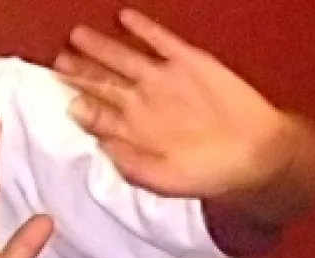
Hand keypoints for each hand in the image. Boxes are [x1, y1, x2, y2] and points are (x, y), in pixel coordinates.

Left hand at [54, 9, 296, 198]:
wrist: (256, 153)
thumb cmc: (210, 174)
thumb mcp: (164, 181)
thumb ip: (130, 164)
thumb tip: (100, 143)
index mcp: (134, 133)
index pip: (96, 115)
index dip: (78, 104)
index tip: (60, 96)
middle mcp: (143, 104)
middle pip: (103, 83)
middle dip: (79, 73)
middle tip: (57, 61)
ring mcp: (165, 80)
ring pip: (123, 59)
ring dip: (100, 47)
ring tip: (77, 36)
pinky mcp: (189, 62)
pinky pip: (161, 41)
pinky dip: (143, 29)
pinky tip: (125, 18)